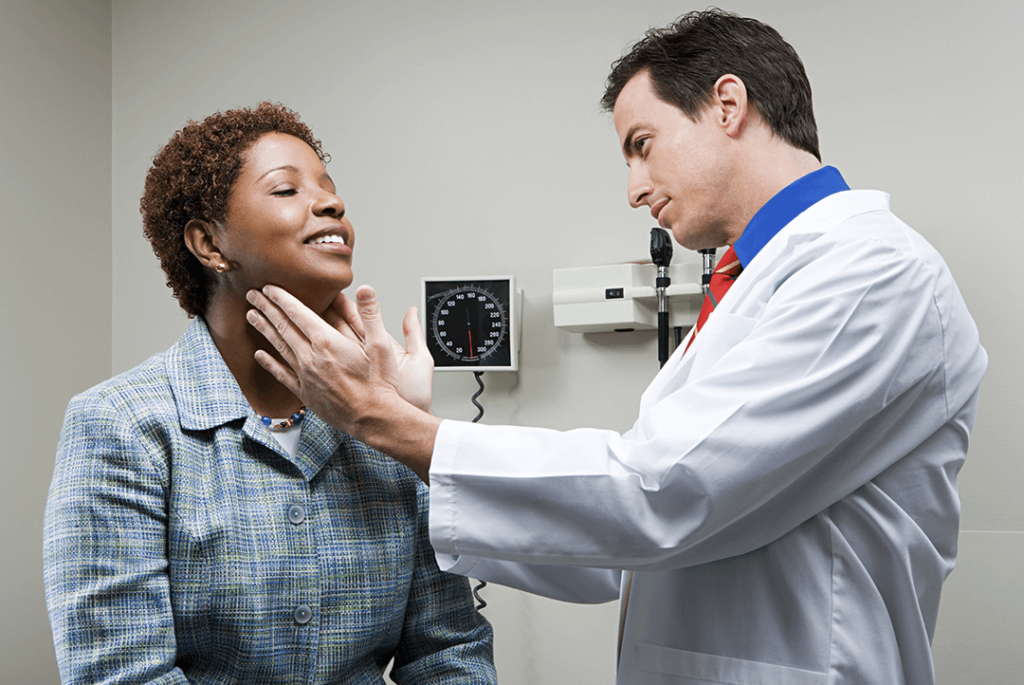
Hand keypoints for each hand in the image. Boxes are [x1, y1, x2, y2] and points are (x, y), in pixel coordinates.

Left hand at [245, 284, 433, 432]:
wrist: (373, 419)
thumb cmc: (380, 383)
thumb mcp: (382, 345)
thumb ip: (371, 314)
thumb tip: (365, 288)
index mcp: (327, 342)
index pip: (298, 313)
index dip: (282, 298)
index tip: (269, 287)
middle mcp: (311, 357)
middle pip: (284, 327)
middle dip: (267, 308)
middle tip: (252, 294)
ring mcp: (305, 376)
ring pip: (279, 347)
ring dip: (264, 329)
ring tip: (251, 315)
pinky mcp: (305, 393)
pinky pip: (282, 375)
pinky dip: (269, 363)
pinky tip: (260, 355)